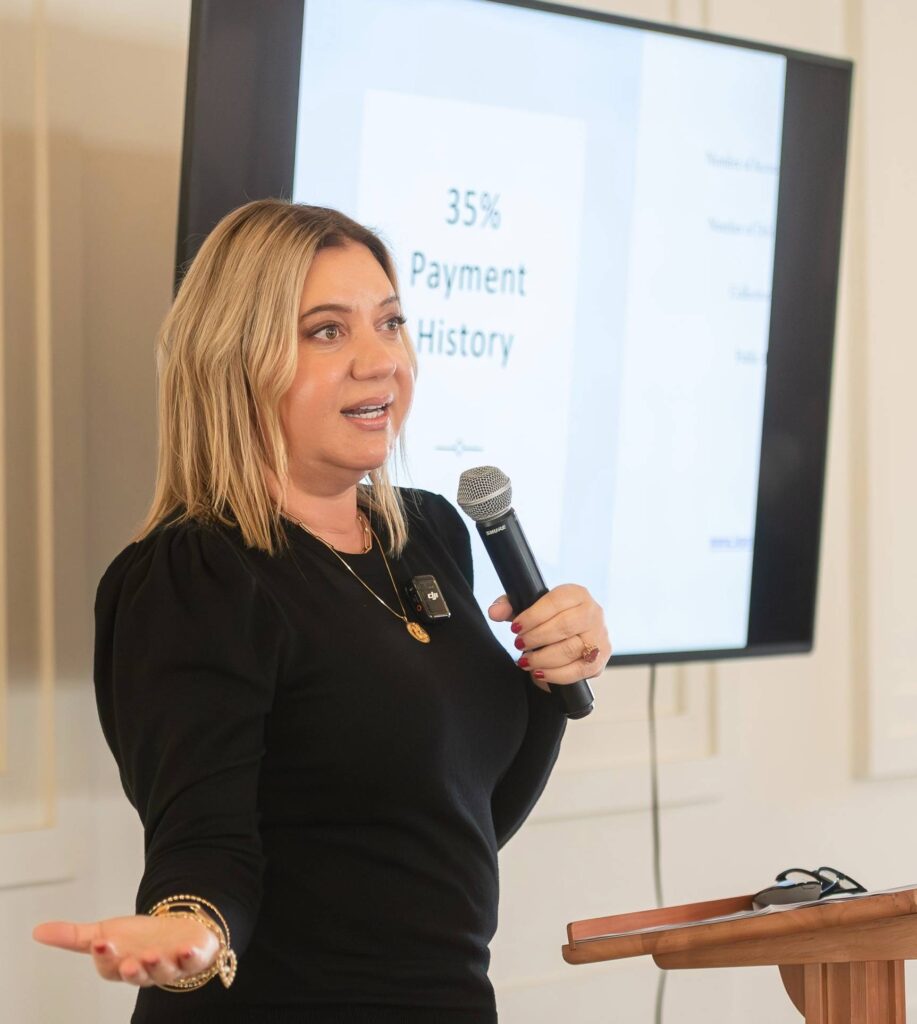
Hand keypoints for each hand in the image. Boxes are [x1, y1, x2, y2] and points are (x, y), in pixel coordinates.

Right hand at [32, 912, 218, 987]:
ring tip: (153, 955)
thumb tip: (37, 931)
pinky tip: (187, 949)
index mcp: (120, 965)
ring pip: (162, 972)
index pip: (109, 966)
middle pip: (136, 975)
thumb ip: (73, 937)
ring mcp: (169, 966)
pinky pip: (192, 961)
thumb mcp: (105, 933)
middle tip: (129, 963)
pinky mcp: (192, 958)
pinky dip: (190, 957)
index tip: (101, 943)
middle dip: (132, 971)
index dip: (105, 956)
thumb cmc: (137, 939)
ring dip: (157, 965)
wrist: (175, 936)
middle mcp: (144, 970)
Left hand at [489, 585, 610, 692]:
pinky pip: (578, 670)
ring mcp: (600, 638)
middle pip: (564, 626)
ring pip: (571, 649)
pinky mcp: (599, 661)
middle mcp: (593, 613)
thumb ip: (509, 607)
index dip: (532, 616)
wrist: (572, 639)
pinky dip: (555, 674)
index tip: (515, 627)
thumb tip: (494, 612)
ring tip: (526, 660)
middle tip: (519, 644)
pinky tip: (539, 672)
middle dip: (536, 638)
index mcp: (577, 594)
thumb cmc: (549, 621)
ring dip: (542, 658)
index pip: (555, 602)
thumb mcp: (529, 609)